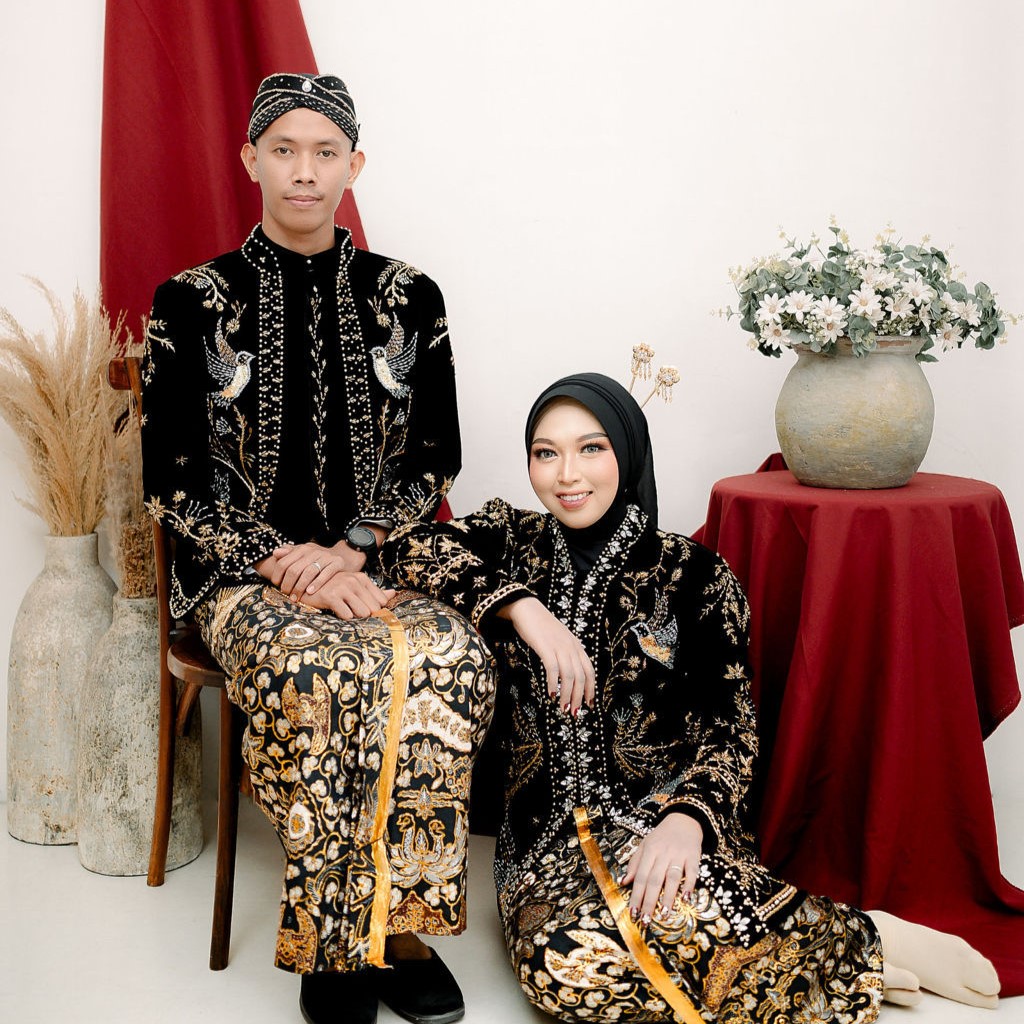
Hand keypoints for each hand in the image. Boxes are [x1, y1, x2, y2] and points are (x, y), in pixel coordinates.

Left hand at [261, 542, 364, 599]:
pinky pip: (326, 574)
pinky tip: (310, 592)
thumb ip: (289, 553)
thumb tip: (275, 553)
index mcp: (302, 548)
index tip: (276, 585)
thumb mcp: (303, 554)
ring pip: (309, 572)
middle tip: (286, 594)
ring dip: (300, 587)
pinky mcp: (337, 563)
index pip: (284, 562)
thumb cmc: (317, 558)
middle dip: (288, 584)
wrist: (342, 555)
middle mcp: (313, 551)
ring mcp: (326, 556)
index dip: (277, 575)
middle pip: (295, 569)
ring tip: (296, 597)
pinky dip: (317, 583)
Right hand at [300, 571, 395, 618]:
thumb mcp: (354, 587)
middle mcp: (354, 581)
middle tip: (352, 612)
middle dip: (365, 615)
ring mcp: (342, 587)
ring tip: (344, 611)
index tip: (363, 609)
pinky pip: (347, 616)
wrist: (306, 587)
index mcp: (361, 578)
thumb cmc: (332, 589)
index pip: (381, 601)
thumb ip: (373, 592)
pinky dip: (343, 618)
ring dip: (354, 617)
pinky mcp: (331, 596)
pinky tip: (335, 612)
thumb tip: (394, 593)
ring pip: (362, 613)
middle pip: (373, 609)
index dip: (374, 609)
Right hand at [502, 597, 594, 712]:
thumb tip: (569, 675)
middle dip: (578, 697)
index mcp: (577, 646)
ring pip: (569, 676)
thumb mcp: (560, 640)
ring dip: (567, 695)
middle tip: (574, 712)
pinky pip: (553, 669)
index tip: (589, 704)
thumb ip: (566, 654)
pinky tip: (551, 694)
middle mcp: (571, 647)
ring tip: (563, 708)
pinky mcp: (546, 647)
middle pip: (581, 677)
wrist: (527, 609)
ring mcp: (559, 646)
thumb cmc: (542, 627)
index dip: (591, 689)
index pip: (590, 671)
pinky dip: (553, 683)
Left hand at [621, 812, 702, 924]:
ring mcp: (679, 855)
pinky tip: (686, 898)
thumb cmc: (661, 836)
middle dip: (649, 901)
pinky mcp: (694, 857)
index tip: (633, 912)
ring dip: (668, 897)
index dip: (636, 895)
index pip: (641, 877)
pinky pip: (692, 872)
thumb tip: (623, 882)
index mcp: (649, 851)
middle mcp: (663, 854)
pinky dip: (689, 885)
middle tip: (645, 920)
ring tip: (663, 915)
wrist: (684, 820)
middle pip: (654, 880)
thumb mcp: (645, 845)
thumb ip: (634, 863)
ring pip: (672, 878)